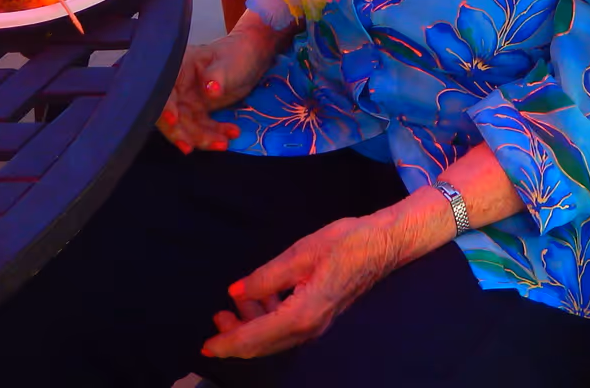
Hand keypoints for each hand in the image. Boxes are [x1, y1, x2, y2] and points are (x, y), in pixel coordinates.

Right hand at [157, 30, 277, 151]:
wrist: (249, 60)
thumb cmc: (236, 55)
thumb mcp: (228, 63)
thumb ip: (218, 76)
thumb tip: (210, 90)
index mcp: (178, 68)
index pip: (164, 90)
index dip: (164, 106)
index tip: (173, 120)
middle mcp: (178, 87)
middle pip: (170, 113)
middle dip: (179, 132)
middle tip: (190, 146)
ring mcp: (187, 101)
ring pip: (186, 126)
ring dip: (202, 138)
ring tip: (223, 143)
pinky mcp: (198, 112)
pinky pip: (201, 129)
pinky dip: (214, 135)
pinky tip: (231, 133)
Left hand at [202, 214, 409, 359]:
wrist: (384, 244)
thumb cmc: (346, 242)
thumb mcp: (301, 253)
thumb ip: (267, 277)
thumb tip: (236, 292)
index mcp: (302, 314)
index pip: (256, 338)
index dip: (228, 343)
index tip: (205, 346)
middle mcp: (309, 327)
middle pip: (263, 345)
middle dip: (235, 335)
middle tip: (217, 316)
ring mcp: (316, 324)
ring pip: (273, 337)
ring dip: (250, 324)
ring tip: (235, 303)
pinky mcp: (321, 315)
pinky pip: (285, 326)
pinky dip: (267, 317)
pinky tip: (261, 297)